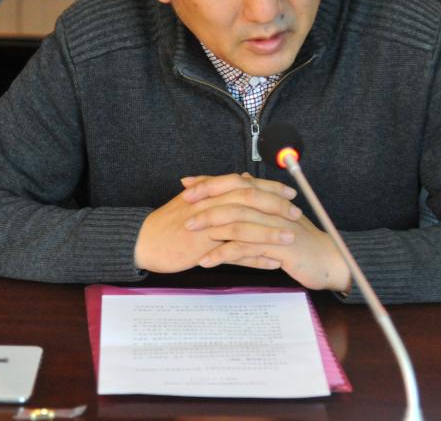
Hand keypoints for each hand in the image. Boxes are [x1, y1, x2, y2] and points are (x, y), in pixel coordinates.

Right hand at [133, 172, 300, 273]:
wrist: (144, 241)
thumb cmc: (168, 223)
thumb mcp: (193, 200)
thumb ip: (219, 190)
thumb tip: (242, 178)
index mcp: (209, 191)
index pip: (245, 183)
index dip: (269, 187)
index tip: (289, 193)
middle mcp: (210, 204)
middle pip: (249, 199)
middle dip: (275, 206)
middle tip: (296, 213)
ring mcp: (207, 225)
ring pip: (245, 225)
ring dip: (270, 231)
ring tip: (291, 237)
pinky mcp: (203, 246)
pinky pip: (235, 251)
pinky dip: (255, 257)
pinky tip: (272, 262)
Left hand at [188, 174, 351, 292]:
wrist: (329, 261)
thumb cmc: (302, 241)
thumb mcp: (279, 217)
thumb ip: (260, 199)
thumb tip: (244, 177)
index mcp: (272, 199)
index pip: (238, 183)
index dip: (212, 182)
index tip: (187, 183)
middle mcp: (274, 209)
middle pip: (236, 197)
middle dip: (206, 199)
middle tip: (183, 204)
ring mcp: (276, 228)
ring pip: (238, 222)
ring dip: (210, 226)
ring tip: (189, 231)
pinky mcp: (278, 249)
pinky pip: (246, 249)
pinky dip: (223, 254)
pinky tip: (206, 260)